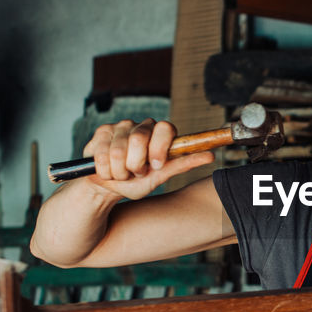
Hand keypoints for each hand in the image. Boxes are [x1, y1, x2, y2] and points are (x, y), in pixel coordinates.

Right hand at [82, 118, 213, 200]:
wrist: (109, 187)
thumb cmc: (137, 181)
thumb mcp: (160, 177)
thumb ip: (182, 164)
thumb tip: (210, 156)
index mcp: (160, 133)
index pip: (165, 128)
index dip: (159, 148)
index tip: (155, 166)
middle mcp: (142, 125)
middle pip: (139, 138)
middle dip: (135, 164)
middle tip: (137, 172)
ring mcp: (121, 126)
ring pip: (118, 150)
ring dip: (119, 171)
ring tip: (122, 173)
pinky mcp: (102, 131)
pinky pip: (101, 153)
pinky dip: (105, 169)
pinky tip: (107, 169)